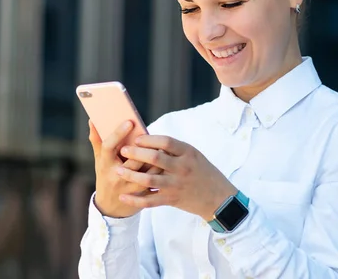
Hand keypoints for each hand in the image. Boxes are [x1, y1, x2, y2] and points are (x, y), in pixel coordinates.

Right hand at [89, 120, 161, 217]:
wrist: (111, 207)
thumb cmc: (106, 177)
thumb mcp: (99, 160)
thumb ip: (97, 141)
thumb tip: (92, 120)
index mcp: (105, 165)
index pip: (109, 147)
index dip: (118, 134)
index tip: (130, 122)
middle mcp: (117, 177)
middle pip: (133, 160)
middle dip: (143, 148)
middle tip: (152, 135)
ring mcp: (130, 188)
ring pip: (147, 172)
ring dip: (156, 160)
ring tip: (163, 148)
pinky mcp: (142, 196)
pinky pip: (155, 183)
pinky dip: (162, 171)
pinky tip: (168, 162)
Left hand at [116, 135, 236, 220]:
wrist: (219, 198)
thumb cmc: (204, 172)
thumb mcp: (194, 156)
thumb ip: (175, 150)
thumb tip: (149, 140)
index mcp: (188, 153)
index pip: (166, 141)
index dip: (149, 139)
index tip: (136, 137)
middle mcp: (182, 168)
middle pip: (156, 158)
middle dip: (136, 153)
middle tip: (123, 150)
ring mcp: (177, 184)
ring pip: (149, 179)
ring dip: (131, 174)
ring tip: (118, 170)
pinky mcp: (172, 199)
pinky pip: (150, 200)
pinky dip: (135, 199)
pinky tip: (124, 196)